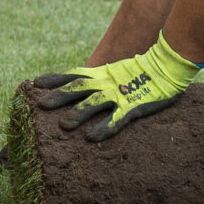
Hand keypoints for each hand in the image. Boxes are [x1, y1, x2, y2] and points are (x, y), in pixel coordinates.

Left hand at [32, 33, 201, 140]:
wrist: (169, 65)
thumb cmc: (144, 72)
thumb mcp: (118, 71)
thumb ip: (101, 78)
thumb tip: (84, 86)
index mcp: (103, 73)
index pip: (73, 74)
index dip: (54, 78)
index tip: (34, 83)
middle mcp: (107, 82)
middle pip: (78, 88)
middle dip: (59, 96)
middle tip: (40, 106)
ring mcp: (120, 94)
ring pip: (95, 103)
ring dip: (78, 113)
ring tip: (63, 125)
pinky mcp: (133, 106)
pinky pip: (116, 119)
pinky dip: (104, 128)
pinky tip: (92, 138)